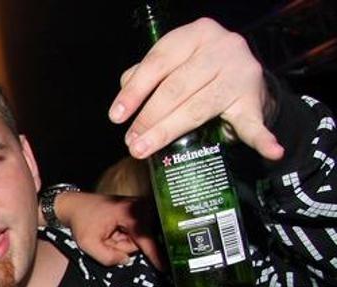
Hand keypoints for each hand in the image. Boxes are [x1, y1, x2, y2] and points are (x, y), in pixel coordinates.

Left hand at [57, 191, 163, 268]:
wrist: (75, 205)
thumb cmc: (81, 221)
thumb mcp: (88, 243)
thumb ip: (107, 257)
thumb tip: (126, 260)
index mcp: (131, 212)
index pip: (147, 240)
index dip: (156, 256)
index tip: (167, 268)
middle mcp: (141, 207)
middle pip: (143, 241)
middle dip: (124, 246)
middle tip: (108, 238)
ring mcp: (142, 209)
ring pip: (140, 239)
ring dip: (124, 242)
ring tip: (109, 234)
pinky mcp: (140, 212)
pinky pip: (138, 234)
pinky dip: (125, 237)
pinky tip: (114, 232)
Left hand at [108, 18, 282, 160]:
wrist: (246, 77)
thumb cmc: (199, 69)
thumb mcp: (175, 61)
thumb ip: (148, 73)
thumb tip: (125, 95)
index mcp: (198, 34)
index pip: (159, 62)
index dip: (134, 92)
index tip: (117, 116)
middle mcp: (223, 49)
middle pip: (176, 87)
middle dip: (148, 118)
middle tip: (131, 141)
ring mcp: (242, 75)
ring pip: (199, 107)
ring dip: (168, 131)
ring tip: (145, 149)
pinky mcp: (255, 101)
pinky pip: (255, 123)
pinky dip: (261, 140)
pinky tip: (270, 151)